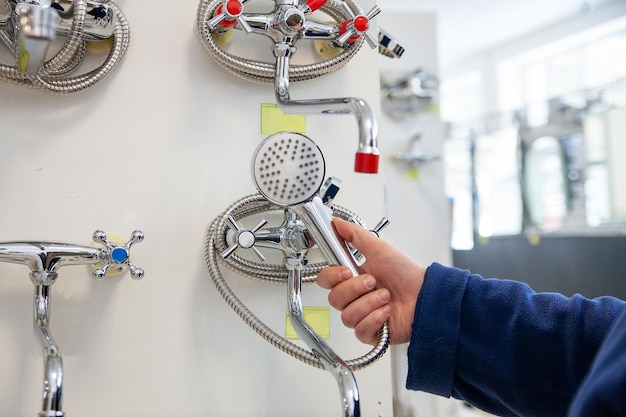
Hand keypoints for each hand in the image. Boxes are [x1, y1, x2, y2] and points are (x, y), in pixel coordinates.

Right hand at [317, 218, 424, 344]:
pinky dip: (374, 319)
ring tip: (386, 297)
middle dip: (355, 289)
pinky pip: (360, 330)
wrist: (427, 295)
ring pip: (347, 316)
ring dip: (368, 303)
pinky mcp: (371, 333)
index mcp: (352, 278)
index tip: (346, 270)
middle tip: (373, 282)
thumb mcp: (379, 249)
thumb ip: (355, 235)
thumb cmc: (407, 274)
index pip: (326, 280)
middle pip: (334, 299)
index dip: (331, 276)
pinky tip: (387, 312)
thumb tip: (337, 223)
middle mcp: (355, 298)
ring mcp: (362, 316)